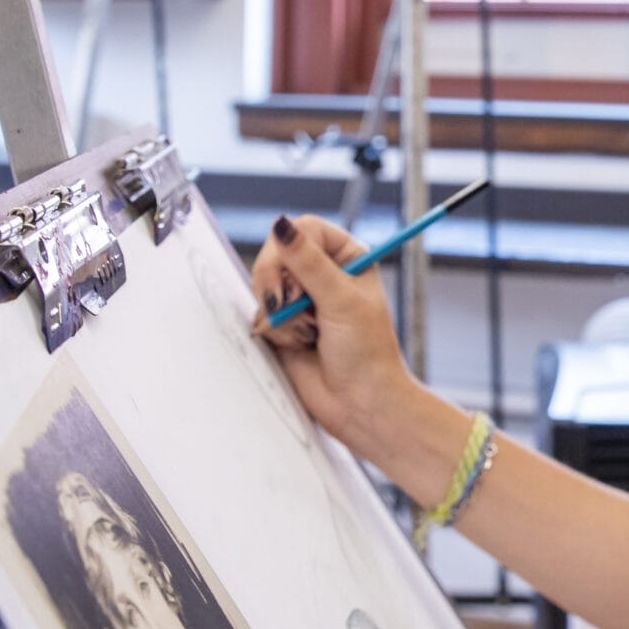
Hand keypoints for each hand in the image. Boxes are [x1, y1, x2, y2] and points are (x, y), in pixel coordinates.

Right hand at [250, 214, 416, 456]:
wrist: (360, 404)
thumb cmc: (366, 353)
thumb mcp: (340, 300)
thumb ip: (308, 262)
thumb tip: (281, 225)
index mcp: (347, 257)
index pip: (304, 229)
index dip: (289, 248)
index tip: (290, 276)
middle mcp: (323, 274)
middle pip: (276, 254)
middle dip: (279, 284)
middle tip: (290, 306)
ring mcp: (301, 300)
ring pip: (265, 287)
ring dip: (283, 314)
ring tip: (309, 333)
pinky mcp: (285, 325)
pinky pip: (262, 315)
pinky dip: (277, 332)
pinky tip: (301, 345)